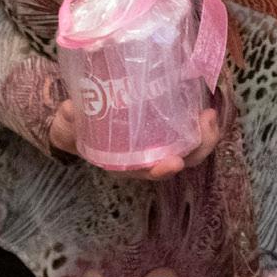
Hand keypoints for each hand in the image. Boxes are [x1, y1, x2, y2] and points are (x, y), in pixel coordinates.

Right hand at [49, 99, 222, 178]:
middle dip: (198, 147)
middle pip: (180, 161)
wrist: (78, 123)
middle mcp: (146, 157)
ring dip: (204, 135)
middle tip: (205, 121)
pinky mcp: (164, 127)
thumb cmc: (75, 128)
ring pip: (189, 148)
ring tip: (209, 113)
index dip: (162, 169)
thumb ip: (69, 119)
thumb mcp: (68, 125)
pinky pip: (187, 130)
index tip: (174, 162)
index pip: (148, 172)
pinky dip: (198, 122)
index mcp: (124, 163)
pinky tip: (203, 104)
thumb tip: (70, 109)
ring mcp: (158, 143)